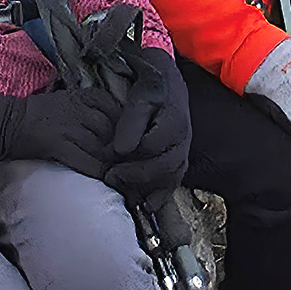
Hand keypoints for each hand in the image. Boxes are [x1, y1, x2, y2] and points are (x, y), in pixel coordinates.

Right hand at [0, 84, 123, 179]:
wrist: (5, 121)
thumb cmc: (36, 113)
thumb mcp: (67, 100)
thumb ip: (90, 109)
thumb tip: (114, 127)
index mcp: (83, 97)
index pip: (117, 109)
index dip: (127, 127)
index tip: (130, 140)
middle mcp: (79, 110)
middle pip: (114, 130)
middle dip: (123, 147)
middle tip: (128, 161)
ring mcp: (69, 128)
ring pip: (103, 147)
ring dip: (112, 162)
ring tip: (119, 173)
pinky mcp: (59, 145)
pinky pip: (87, 162)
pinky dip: (98, 172)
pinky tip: (103, 178)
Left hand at [108, 47, 193, 198]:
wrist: (169, 83)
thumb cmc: (151, 88)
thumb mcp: (140, 97)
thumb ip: (131, 122)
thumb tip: (121, 150)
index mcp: (174, 121)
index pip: (151, 145)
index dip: (128, 153)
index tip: (107, 154)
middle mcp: (183, 139)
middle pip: (165, 165)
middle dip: (137, 175)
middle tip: (111, 177)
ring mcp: (183, 151)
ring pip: (172, 177)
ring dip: (150, 191)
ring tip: (129, 199)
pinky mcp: (179, 159)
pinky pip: (174, 181)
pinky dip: (162, 196)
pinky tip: (147, 206)